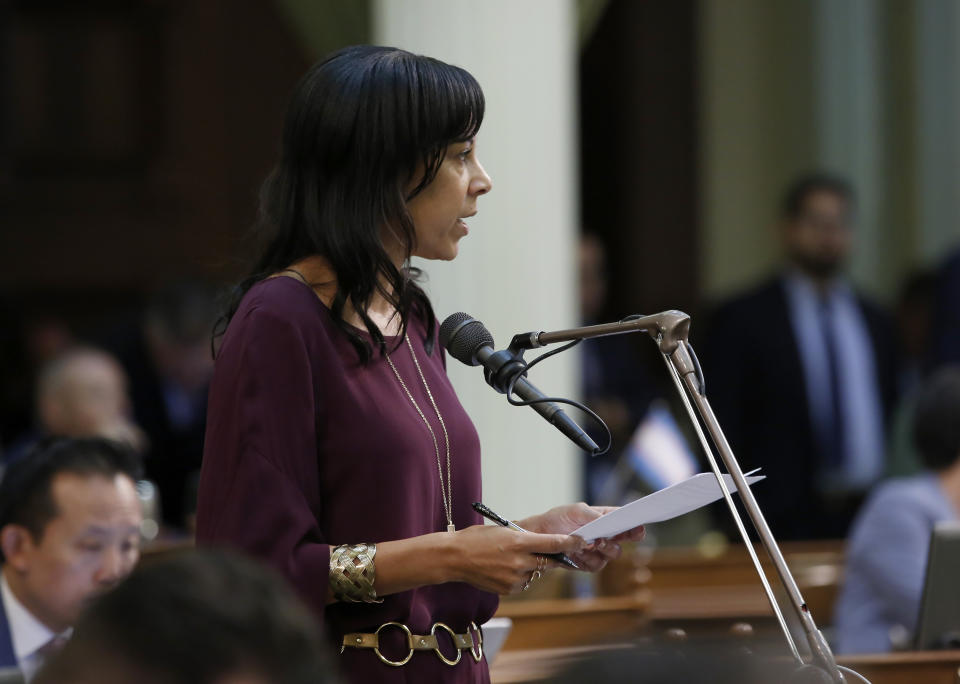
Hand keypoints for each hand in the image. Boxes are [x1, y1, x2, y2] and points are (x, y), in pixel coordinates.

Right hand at [448, 524, 585, 593]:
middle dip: (552, 556)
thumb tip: (541, 542)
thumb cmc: (476, 539)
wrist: (454, 558)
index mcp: (518, 542)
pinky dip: (519, 576)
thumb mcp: (502, 531)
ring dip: (531, 567)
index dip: (571, 543)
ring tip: (510, 559)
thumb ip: (523, 538)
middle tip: (554, 551)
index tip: (583, 541)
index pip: (553, 543)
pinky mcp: (509, 589)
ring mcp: (514, 578)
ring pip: (535, 573)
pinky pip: (523, 583)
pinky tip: (504, 569)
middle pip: (548, 561)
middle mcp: (519, 561)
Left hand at [519, 503, 644, 572]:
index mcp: (605, 518)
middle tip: (608, 537)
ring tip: (591, 543)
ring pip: (612, 554)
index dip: (636, 525)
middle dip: (619, 540)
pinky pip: (596, 565)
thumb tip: (606, 522)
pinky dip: (588, 558)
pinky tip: (578, 553)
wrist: (539, 536)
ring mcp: (598, 551)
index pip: (626, 522)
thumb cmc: (558, 519)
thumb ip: (593, 515)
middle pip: (623, 541)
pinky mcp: (587, 563)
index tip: (639, 527)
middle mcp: (605, 535)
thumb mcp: (575, 511)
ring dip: (603, 549)